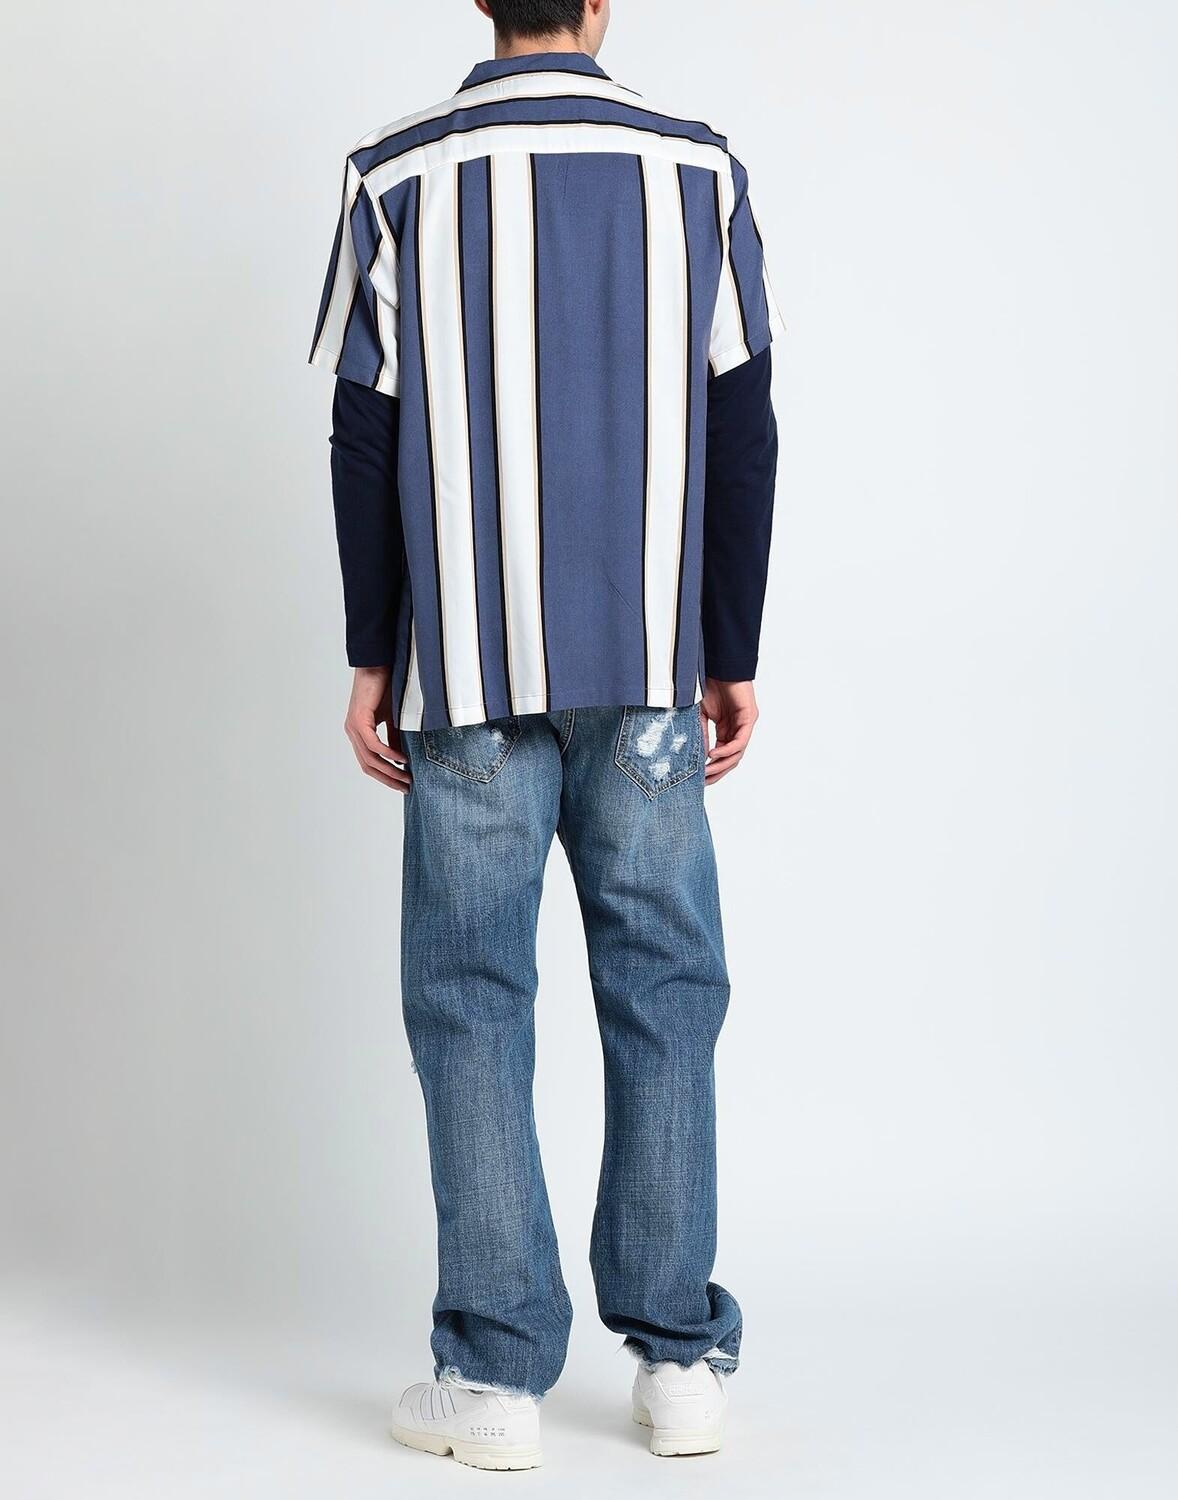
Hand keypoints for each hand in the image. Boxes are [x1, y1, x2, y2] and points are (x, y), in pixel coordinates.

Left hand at [344, 667, 410, 792]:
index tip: (402, 785)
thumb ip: (394, 738)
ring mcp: (353, 727)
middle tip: (406, 788)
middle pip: (368, 766)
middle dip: (388, 779)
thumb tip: (400, 759)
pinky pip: (373, 745)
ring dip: (389, 771)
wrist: (378, 664)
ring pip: (370, 759)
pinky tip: (402, 760)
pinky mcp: (358, 720)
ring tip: (406, 778)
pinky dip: (388, 754)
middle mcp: (352, 732)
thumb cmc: (386, 687)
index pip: (369, 763)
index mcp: (359, 732)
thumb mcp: (394, 718)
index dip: (385, 776)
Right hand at [700, 678, 758, 785]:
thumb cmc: (709, 685)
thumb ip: (701, 733)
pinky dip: (727, 750)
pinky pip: (740, 741)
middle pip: (731, 759)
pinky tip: (713, 754)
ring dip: (721, 764)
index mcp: (727, 730)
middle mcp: (738, 730)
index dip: (712, 769)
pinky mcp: (749, 718)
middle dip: (717, 772)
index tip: (698, 780)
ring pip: (737, 754)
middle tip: (703, 782)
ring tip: (707, 771)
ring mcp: (745, 725)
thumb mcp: (699, 714)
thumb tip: (697, 756)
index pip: (722, 756)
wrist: (719, 665)